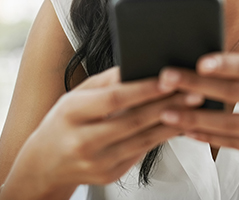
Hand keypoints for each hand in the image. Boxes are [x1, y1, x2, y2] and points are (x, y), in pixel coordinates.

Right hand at [3, 67, 199, 197]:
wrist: (43, 166)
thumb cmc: (64, 122)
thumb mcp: (77, 96)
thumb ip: (107, 81)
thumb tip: (139, 63)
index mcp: (72, 113)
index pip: (114, 99)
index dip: (144, 89)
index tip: (169, 78)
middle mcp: (83, 141)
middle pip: (133, 120)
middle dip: (167, 105)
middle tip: (194, 91)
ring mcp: (97, 162)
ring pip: (143, 140)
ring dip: (173, 122)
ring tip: (195, 106)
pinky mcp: (110, 175)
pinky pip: (143, 152)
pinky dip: (163, 137)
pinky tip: (181, 123)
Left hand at [157, 53, 238, 180]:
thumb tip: (210, 61)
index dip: (226, 64)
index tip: (200, 62)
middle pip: (234, 94)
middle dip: (197, 86)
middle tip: (167, 79)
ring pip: (228, 124)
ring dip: (194, 119)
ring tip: (166, 112)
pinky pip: (232, 143)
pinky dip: (207, 137)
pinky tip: (186, 131)